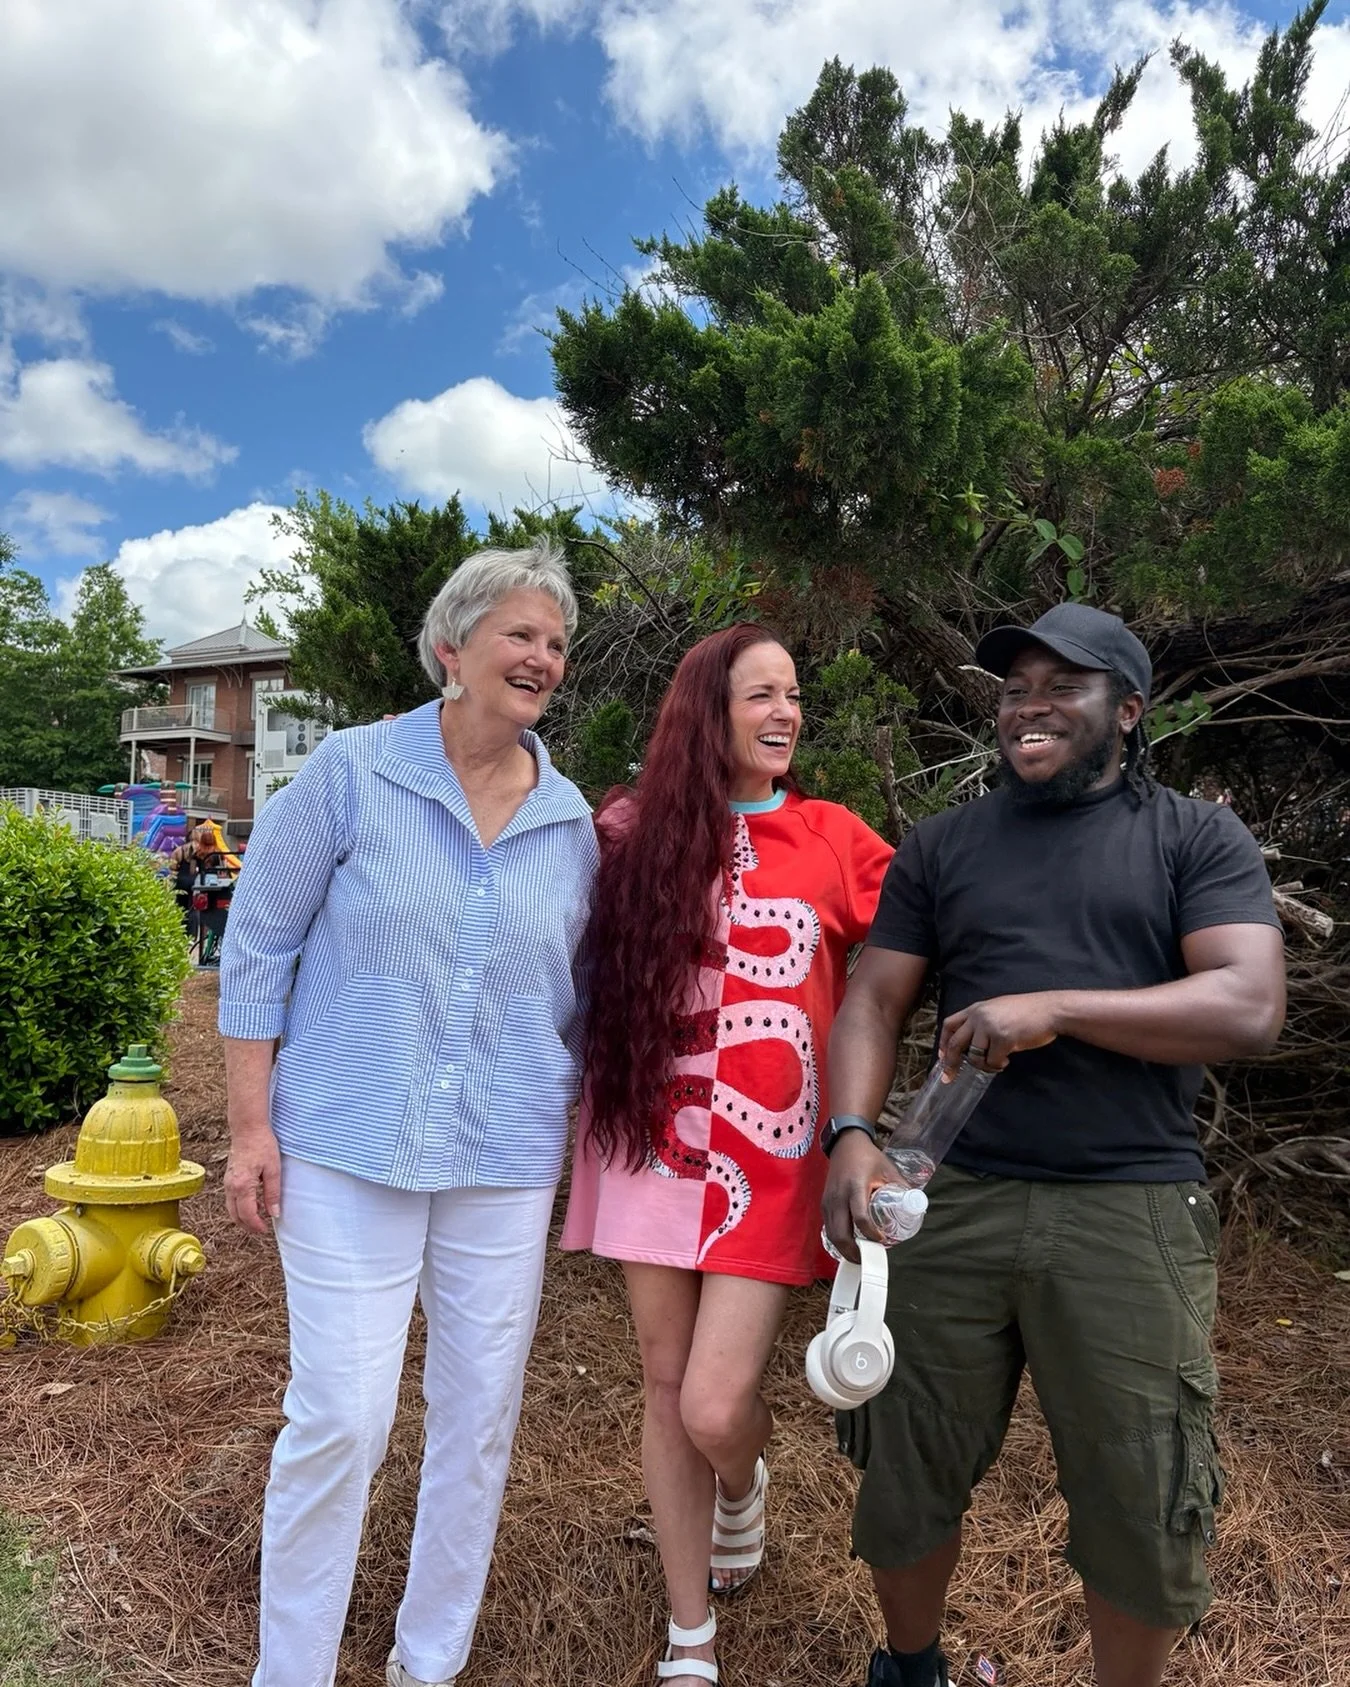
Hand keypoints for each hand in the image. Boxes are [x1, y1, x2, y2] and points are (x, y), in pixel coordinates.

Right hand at [223, 1125, 281, 1234]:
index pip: (247, 1214)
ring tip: (257, 1219)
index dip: (256, 1225)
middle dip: (247, 1226)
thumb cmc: (262, 1146)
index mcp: (243, 1186)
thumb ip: (273, 1193)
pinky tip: (252, 1204)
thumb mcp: (273, 1170)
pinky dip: (238, 1207)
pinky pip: (230, 1199)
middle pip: (235, 1215)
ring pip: (230, 1208)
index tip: (265, 1229)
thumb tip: (274, 1213)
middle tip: (261, 1229)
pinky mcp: (228, 1178)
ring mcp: (227, 1182)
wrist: (247, 1129)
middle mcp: (231, 1186)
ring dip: (242, 1217)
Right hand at [822, 1132, 904, 1262]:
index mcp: (856, 1187)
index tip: (881, 1240)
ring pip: (831, 1234)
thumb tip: (915, 1209)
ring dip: (844, 1249)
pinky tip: (850, 1244)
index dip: (870, 1233)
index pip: (860, 1217)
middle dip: (853, 1252)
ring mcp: (829, 1201)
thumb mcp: (889, 1170)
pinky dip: (838, 1240)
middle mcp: (839, 1196)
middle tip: (868, 1259)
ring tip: (860, 1256)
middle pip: (840, 1233)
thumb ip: (901, 1189)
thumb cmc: (868, 1157)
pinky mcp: (824, 1203)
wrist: (845, 1144)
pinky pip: (828, 1227)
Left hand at [939, 991, 1063, 1074]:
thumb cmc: (1027, 1012)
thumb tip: (970, 1044)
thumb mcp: (998, 1011)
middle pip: (954, 1043)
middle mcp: (979, 1016)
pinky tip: (1007, 1059)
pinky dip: (998, 1065)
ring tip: (996, 1063)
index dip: (943, 1042)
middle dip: (950, 1063)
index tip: (942, 1057)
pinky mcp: (1003, 1038)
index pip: (949, 1025)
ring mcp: (990, 1027)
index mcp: (976, 1009)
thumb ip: (982, 1023)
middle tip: (949, 1077)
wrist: (1050, 1010)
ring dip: (982, 1065)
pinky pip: (992, 1061)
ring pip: (973, 1056)